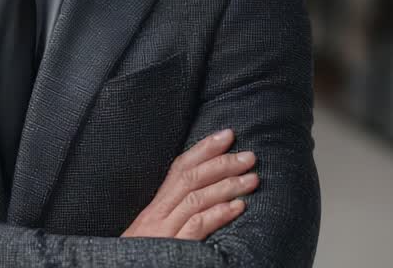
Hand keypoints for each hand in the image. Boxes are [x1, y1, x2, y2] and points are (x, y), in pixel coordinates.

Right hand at [122, 129, 256, 240]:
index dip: (204, 149)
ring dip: (227, 185)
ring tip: (252, 179)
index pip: (179, 168)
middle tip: (249, 156)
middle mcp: (157, 214)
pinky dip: (218, 213)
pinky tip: (237, 207)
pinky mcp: (173, 249)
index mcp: (155, 208)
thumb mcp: (152, 233)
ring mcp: (164, 232)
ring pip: (196, 198)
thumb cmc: (140, 257)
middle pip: (190, 178)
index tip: (227, 135)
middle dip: (222, 163)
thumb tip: (204, 195)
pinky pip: (196, 226)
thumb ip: (173, 214)